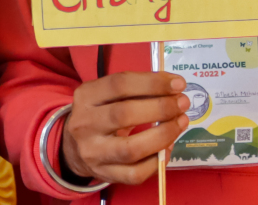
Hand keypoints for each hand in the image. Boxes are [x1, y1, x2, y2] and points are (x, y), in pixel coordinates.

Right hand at [61, 71, 188, 184]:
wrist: (75, 148)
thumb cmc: (101, 115)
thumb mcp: (107, 96)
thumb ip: (136, 90)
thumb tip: (173, 89)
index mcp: (85, 97)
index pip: (119, 85)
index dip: (152, 83)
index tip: (178, 84)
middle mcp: (84, 125)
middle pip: (124, 114)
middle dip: (161, 108)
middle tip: (182, 103)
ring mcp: (93, 153)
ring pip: (132, 148)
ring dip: (164, 134)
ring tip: (181, 122)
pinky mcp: (105, 174)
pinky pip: (137, 173)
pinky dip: (158, 160)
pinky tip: (168, 147)